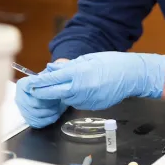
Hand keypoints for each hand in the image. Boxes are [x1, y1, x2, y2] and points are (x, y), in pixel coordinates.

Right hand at [16, 65, 67, 127]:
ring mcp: (23, 110)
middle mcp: (19, 97)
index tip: (53, 92)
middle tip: (58, 99)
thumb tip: (50, 67)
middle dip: (49, 102)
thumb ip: (50, 71)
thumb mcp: (50, 74)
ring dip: (50, 111)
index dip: (43, 91)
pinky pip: (38, 122)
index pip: (30, 88)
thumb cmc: (49, 83)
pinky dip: (49, 119)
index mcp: (22, 85)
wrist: (49, 92)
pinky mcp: (29, 119)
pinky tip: (55, 114)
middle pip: (34, 103)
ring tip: (58, 105)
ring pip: (37, 114)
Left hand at [21, 52, 164, 110]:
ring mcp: (87, 99)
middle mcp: (81, 88)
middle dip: (44, 92)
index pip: (53, 79)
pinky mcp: (92, 106)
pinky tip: (78, 90)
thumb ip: (68, 66)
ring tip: (62, 85)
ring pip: (65, 99)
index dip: (41, 81)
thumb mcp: (88, 59)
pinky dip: (73, 97)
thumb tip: (52, 69)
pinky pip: (76, 103)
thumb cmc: (113, 63)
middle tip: (36, 90)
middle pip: (54, 93)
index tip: (32, 82)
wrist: (132, 76)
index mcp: (80, 73)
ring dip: (59, 94)